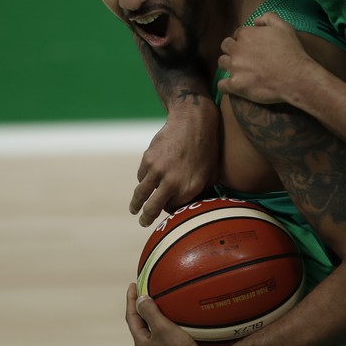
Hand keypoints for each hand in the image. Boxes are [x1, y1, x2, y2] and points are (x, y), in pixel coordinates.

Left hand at [125, 283, 223, 345]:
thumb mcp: (163, 328)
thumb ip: (150, 312)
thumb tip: (140, 299)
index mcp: (142, 345)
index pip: (131, 318)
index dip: (131, 301)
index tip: (133, 285)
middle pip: (142, 329)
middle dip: (143, 312)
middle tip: (146, 296)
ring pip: (155, 339)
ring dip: (156, 324)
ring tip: (164, 312)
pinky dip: (169, 334)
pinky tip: (181, 331)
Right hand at [132, 101, 219, 226]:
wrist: (193, 122)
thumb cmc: (207, 149)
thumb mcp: (211, 174)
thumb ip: (202, 192)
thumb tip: (197, 208)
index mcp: (190, 189)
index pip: (174, 209)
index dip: (171, 210)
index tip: (168, 210)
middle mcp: (173, 183)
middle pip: (153, 208)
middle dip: (147, 218)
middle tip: (143, 223)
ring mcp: (158, 171)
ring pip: (142, 194)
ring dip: (136, 204)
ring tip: (134, 210)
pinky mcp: (148, 159)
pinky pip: (141, 176)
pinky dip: (143, 180)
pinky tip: (145, 182)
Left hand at [217, 13, 314, 103]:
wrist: (296, 77)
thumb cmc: (291, 52)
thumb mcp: (284, 27)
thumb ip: (268, 18)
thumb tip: (255, 21)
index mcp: (246, 35)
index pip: (237, 34)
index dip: (244, 40)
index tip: (251, 47)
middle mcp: (237, 50)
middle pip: (226, 47)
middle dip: (233, 50)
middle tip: (244, 58)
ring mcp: (235, 68)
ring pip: (222, 63)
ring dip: (229, 65)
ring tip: (240, 70)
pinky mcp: (236, 85)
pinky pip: (222, 85)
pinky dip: (226, 86)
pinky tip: (234, 85)